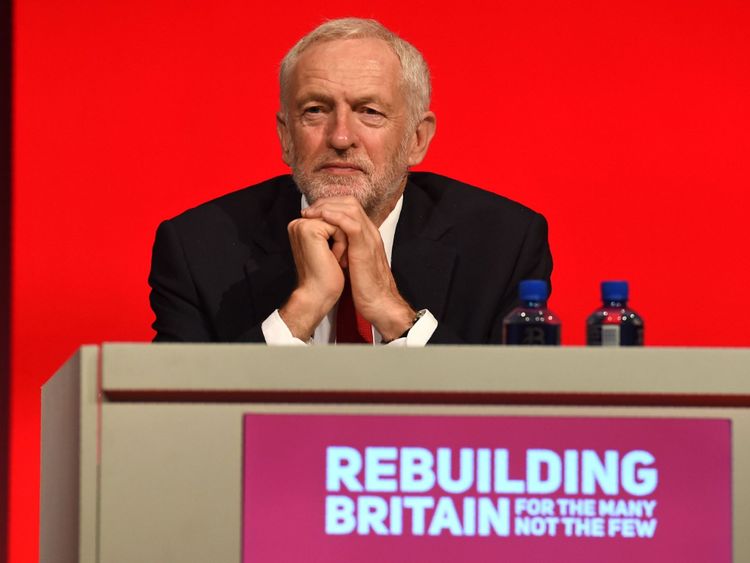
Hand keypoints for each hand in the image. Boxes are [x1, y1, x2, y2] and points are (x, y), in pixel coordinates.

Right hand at [279, 217, 346, 339]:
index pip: (332, 218)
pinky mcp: (310, 230)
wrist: (318, 295)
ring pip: (338, 221)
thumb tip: (345, 218)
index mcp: (301, 226)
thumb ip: (330, 230)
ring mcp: (302, 225)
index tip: (333, 256)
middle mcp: (299, 223)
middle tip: (335, 259)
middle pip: (336, 217)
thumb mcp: (329, 247)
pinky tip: (334, 259)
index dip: (340, 236)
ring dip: (343, 242)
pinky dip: (342, 244)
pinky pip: (339, 227)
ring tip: (334, 259)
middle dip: (342, 238)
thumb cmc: (325, 277)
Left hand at [301, 197, 415, 340]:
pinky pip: (352, 225)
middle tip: (309, 211)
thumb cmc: (365, 288)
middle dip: (326, 203)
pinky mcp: (366, 248)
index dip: (329, 206)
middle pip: (349, 202)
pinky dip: (336, 218)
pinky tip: (323, 219)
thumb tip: (326, 246)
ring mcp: (370, 238)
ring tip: (311, 213)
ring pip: (351, 208)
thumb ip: (344, 250)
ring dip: (328, 208)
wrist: (379, 303)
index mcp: (367, 235)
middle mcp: (370, 232)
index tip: (311, 213)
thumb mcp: (352, 263)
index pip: (349, 207)